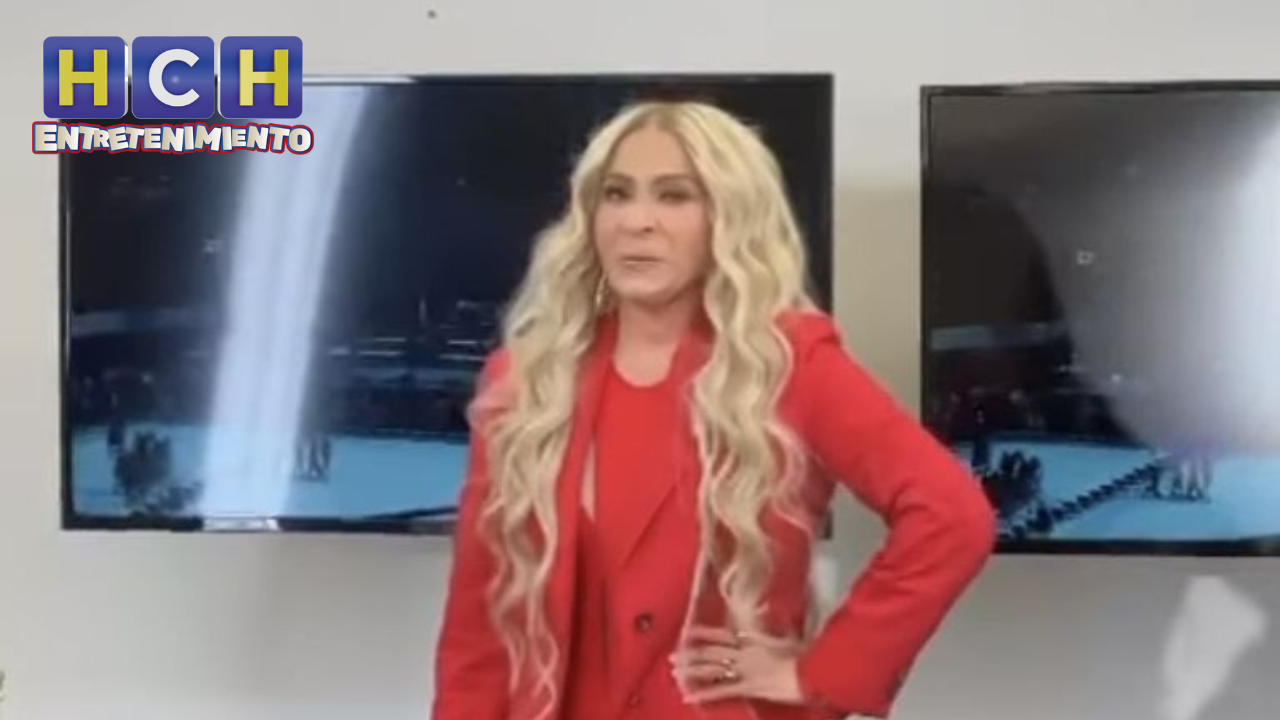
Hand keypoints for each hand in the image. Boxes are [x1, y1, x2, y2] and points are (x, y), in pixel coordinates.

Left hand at [669, 625, 804, 705]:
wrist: (810, 670)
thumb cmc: (805, 655)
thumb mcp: (790, 638)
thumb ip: (777, 631)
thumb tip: (776, 622)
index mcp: (753, 640)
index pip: (722, 635)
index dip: (703, 634)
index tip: (687, 633)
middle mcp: (744, 652)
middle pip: (711, 652)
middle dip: (690, 655)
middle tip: (672, 657)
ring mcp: (744, 669)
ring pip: (711, 669)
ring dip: (691, 671)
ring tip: (674, 674)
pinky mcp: (747, 687)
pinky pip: (720, 690)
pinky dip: (703, 693)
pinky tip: (689, 695)